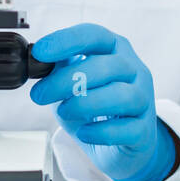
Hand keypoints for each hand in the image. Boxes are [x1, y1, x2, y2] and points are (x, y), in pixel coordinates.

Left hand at [29, 23, 176, 180]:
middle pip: (106, 66)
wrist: (120, 144)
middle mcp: (134, 69)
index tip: (39, 52)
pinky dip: (102, 132)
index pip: (94, 36)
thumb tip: (35, 62)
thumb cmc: (94, 108)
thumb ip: (58, 68)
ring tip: (63, 111)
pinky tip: (84, 133)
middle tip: (39, 94)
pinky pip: (127, 129)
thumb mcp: (73, 82)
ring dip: (86, 103)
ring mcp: (144, 99)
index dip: (66, 41)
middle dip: (67, 80)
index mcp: (115, 50)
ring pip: (122, 95)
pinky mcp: (144, 130)